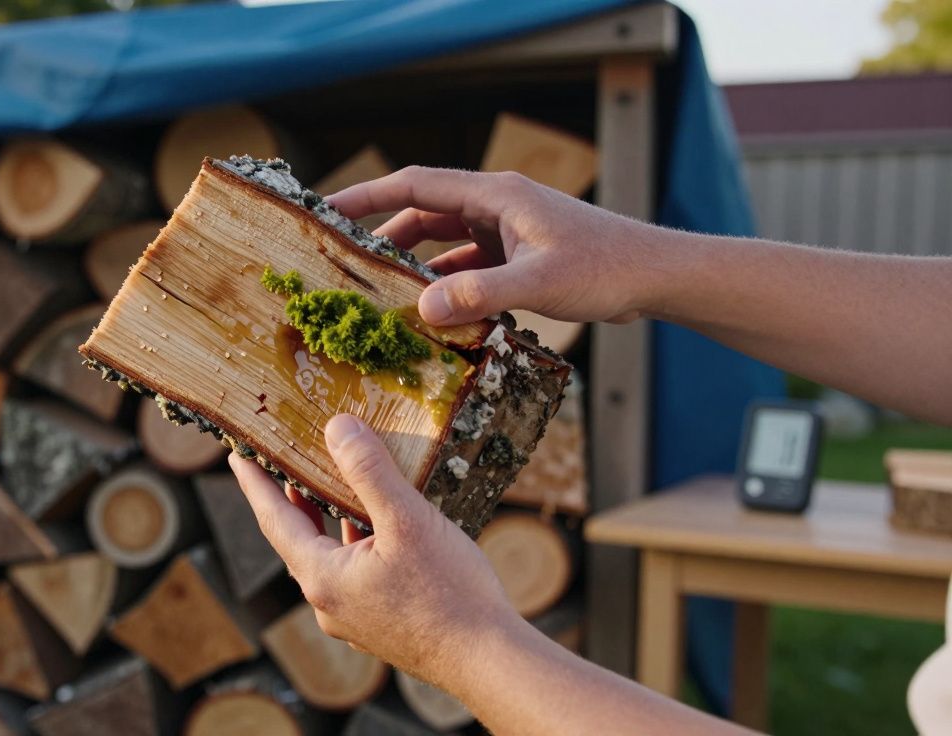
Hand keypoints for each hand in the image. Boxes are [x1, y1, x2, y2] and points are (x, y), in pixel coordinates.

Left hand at [228, 413, 522, 689]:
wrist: (488, 660)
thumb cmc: (450, 594)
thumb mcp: (407, 520)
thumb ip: (369, 472)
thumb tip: (337, 428)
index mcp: (323, 577)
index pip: (273, 520)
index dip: (254, 483)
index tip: (237, 454)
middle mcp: (329, 602)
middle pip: (298, 538)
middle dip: (289, 496)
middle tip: (279, 460)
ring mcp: (354, 617)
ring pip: (329, 555)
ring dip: (325, 518)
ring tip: (325, 481)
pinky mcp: (380, 622)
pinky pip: (354, 571)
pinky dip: (354, 540)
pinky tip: (375, 524)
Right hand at [328, 166, 671, 326]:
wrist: (655, 276)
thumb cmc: (605, 267)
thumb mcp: (538, 282)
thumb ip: (480, 294)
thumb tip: (422, 309)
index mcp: (494, 195)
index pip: (415, 186)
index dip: (367, 196)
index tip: (326, 211)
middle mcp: (495, 207)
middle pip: (423, 215)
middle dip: (382, 240)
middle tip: (344, 266)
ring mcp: (507, 232)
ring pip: (444, 245)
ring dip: (415, 269)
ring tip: (380, 298)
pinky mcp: (519, 257)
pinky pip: (469, 269)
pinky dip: (448, 288)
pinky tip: (434, 317)